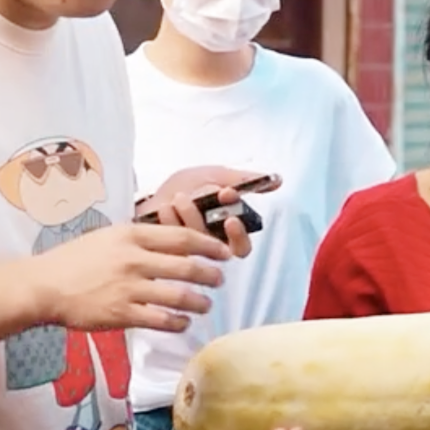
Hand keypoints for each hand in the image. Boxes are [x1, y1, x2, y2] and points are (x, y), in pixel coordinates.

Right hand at [30, 222, 233, 333]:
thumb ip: (138, 239)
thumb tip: (170, 242)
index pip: (181, 238)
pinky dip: (177, 323)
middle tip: (220, 280)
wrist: (44, 285)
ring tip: (206, 305)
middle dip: (210, 275)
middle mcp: (133, 259)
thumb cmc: (75, 259)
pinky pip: (160, 319)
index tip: (223, 252)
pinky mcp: (121, 314)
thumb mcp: (107, 236)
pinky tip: (183, 323)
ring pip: (178, 295)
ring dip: (199, 301)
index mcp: (131, 235)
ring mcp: (128, 288)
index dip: (208, 245)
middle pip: (187, 266)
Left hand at [139, 167, 279, 259]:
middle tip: (204, 204)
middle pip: (218, 252)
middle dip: (212, 224)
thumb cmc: (186, 185)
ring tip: (181, 197)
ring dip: (190, 215)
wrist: (152, 190)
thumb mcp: (215, 176)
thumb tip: (277, 180)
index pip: (241, 247)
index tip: (231, 217)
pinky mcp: (164, 252)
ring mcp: (185, 250)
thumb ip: (243, 180)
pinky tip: (165, 207)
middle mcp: (207, 246)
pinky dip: (170, 221)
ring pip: (195, 244)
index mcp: (224, 231)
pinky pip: (171, 243)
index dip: (238, 234)